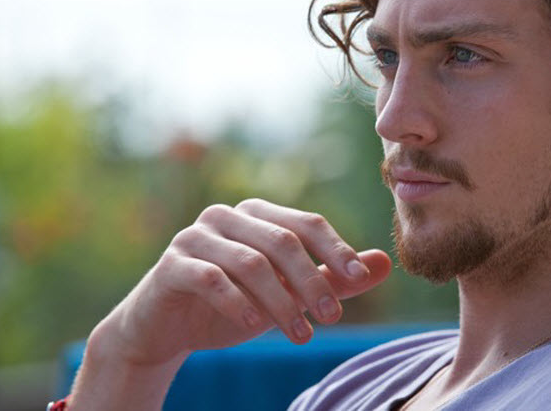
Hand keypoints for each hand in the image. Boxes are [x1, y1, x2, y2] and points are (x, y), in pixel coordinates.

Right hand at [93, 199, 392, 366]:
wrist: (166, 328)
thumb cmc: (234, 304)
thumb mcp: (288, 294)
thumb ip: (333, 277)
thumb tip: (384, 264)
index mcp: (259, 214)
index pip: (306, 223)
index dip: (335, 248)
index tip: (359, 278)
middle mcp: (227, 216)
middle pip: (282, 241)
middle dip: (312, 280)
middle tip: (332, 317)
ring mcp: (195, 237)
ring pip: (250, 262)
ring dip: (280, 302)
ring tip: (302, 335)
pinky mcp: (172, 265)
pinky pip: (210, 278)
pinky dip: (236, 302)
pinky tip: (253, 326)